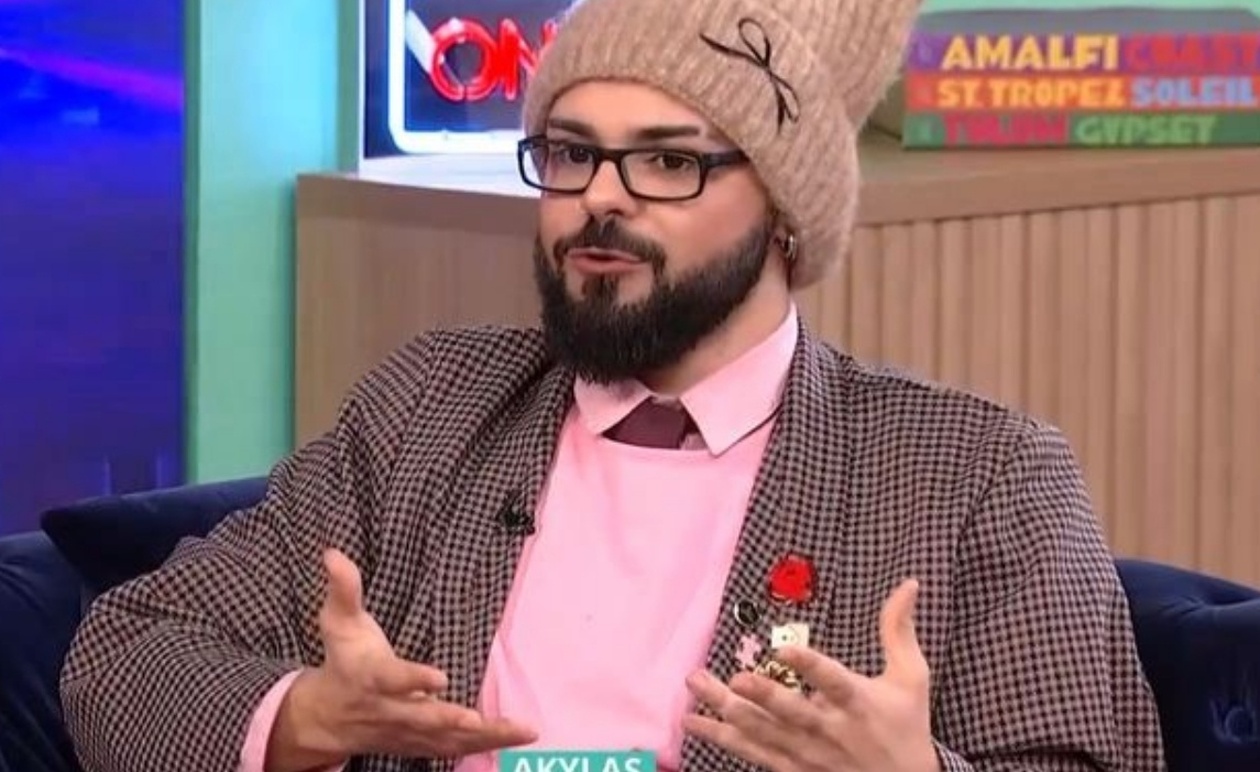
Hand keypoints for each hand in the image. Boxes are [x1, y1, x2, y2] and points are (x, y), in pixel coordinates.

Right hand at [266, 549, 536, 770]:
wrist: (329, 718)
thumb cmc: (343, 661)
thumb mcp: (339, 623)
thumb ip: (344, 589)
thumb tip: (333, 552)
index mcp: (372, 677)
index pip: (392, 680)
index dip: (414, 679)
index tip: (440, 678)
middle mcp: (392, 710)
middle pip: (422, 718)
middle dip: (449, 719)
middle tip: (477, 719)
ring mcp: (409, 732)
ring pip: (447, 738)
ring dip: (485, 737)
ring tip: (523, 729)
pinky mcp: (423, 743)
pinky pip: (458, 748)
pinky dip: (489, 744)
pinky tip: (521, 735)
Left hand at [683, 579, 938, 771]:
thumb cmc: (906, 726)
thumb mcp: (911, 678)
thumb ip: (899, 630)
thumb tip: (908, 584)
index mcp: (858, 703)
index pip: (833, 682)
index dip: (810, 666)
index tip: (784, 648)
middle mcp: (830, 729)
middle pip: (791, 712)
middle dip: (762, 696)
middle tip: (734, 678)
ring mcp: (808, 753)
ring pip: (763, 732)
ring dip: (727, 712)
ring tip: (697, 687)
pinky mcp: (792, 769)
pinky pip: (753, 753)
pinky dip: (723, 737)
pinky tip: (694, 720)